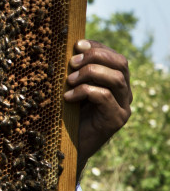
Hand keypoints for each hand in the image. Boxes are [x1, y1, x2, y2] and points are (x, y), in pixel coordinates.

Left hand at [64, 39, 130, 177]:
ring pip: (116, 78)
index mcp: (115, 82)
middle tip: (71, 63)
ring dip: (89, 73)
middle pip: (121, 63)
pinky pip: (105, 96)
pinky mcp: (115, 120)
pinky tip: (68, 97)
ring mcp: (123, 107)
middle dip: (95, 57)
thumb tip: (67, 47)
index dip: (97, 47)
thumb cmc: (67, 113)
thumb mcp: (72, 87)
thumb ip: (75, 70)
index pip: (115, 56)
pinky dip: (84, 91)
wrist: (68, 146)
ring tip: (69, 80)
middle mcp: (124, 93)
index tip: (76, 44)